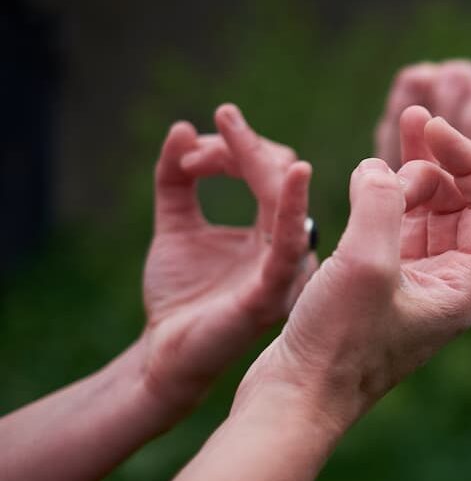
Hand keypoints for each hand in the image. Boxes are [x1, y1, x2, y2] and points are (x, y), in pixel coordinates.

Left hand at [142, 104, 317, 409]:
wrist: (164, 355)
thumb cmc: (181, 297)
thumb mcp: (176, 226)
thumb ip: (176, 180)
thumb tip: (182, 127)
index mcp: (273, 233)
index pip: (267, 172)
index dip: (230, 151)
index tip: (187, 157)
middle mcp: (289, 247)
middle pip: (279, 176)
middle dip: (236, 150)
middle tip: (190, 157)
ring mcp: (285, 269)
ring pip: (284, 199)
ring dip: (257, 157)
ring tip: (227, 125)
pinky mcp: (272, 291)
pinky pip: (291, 243)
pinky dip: (295, 205)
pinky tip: (297, 174)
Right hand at [238, 106, 470, 431]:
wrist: (294, 400)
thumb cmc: (336, 344)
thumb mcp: (365, 264)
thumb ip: (382, 201)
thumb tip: (382, 167)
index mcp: (464, 285)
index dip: (469, 158)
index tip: (433, 126)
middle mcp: (447, 284)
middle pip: (459, 204)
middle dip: (439, 157)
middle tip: (413, 114)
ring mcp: (413, 284)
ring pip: (424, 213)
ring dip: (410, 172)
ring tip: (389, 133)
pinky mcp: (377, 285)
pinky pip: (392, 227)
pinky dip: (381, 197)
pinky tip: (364, 174)